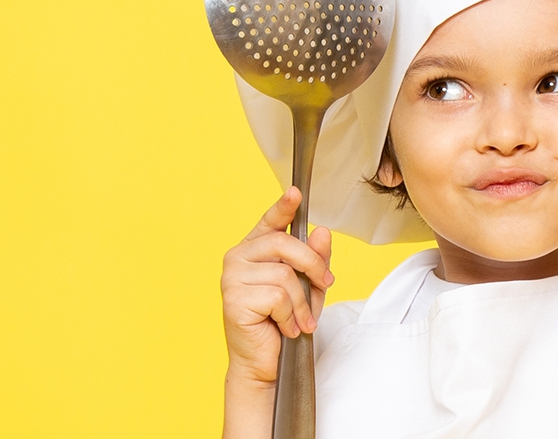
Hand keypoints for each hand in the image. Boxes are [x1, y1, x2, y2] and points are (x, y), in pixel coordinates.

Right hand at [219, 186, 333, 387]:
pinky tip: (285, 327)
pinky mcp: (234, 300)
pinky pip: (277, 297)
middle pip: (284, 244)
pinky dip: (290, 316)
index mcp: (254, 249)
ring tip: (299, 321)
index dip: (283, 207)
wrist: (264, 363)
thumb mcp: (308, 288)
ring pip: (284, 275)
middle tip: (326, 285)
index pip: (269, 222)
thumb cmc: (283, 323)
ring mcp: (232, 278)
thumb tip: (322, 232)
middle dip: (313, 265)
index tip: (296, 192)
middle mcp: (238, 258)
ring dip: (301, 303)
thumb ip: (315, 260)